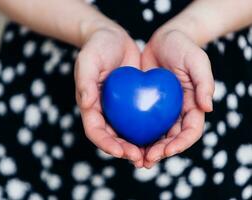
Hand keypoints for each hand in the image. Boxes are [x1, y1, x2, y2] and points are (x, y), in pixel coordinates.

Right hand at [75, 24, 144, 165]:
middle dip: (125, 151)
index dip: (106, 144)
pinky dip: (148, 131)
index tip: (121, 151)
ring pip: (127, 134)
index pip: (95, 131)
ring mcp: (119, 108)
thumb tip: (87, 104)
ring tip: (152, 156)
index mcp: (90, 106)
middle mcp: (104, 111)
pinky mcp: (132, 102)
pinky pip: (140, 120)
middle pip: (112, 138)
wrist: (112, 38)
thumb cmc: (97, 48)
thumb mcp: (88, 60)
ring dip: (138, 147)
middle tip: (141, 159)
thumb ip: (85, 81)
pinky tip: (161, 137)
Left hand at [141, 29, 214, 167]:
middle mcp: (178, 112)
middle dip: (160, 152)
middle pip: (171, 139)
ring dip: (147, 149)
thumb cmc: (184, 48)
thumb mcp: (197, 61)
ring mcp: (162, 110)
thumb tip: (207, 109)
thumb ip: (204, 83)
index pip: (190, 131)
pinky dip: (135, 134)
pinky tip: (124, 141)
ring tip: (134, 158)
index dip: (180, 144)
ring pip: (156, 136)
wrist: (164, 39)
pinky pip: (142, 123)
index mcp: (193, 106)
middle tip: (145, 160)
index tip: (166, 151)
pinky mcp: (147, 104)